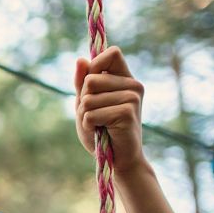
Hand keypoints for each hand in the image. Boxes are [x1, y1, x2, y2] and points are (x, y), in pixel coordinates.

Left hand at [74, 46, 145, 171]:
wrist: (117, 159)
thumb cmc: (101, 130)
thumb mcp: (86, 103)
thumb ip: (83, 82)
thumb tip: (80, 59)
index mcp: (125, 78)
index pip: (112, 53)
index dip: (95, 65)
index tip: (91, 85)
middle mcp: (133, 85)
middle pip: (90, 79)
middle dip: (84, 100)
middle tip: (96, 115)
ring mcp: (132, 98)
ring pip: (88, 99)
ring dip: (86, 116)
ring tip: (100, 125)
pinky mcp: (128, 113)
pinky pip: (91, 114)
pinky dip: (89, 125)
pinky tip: (101, 131)